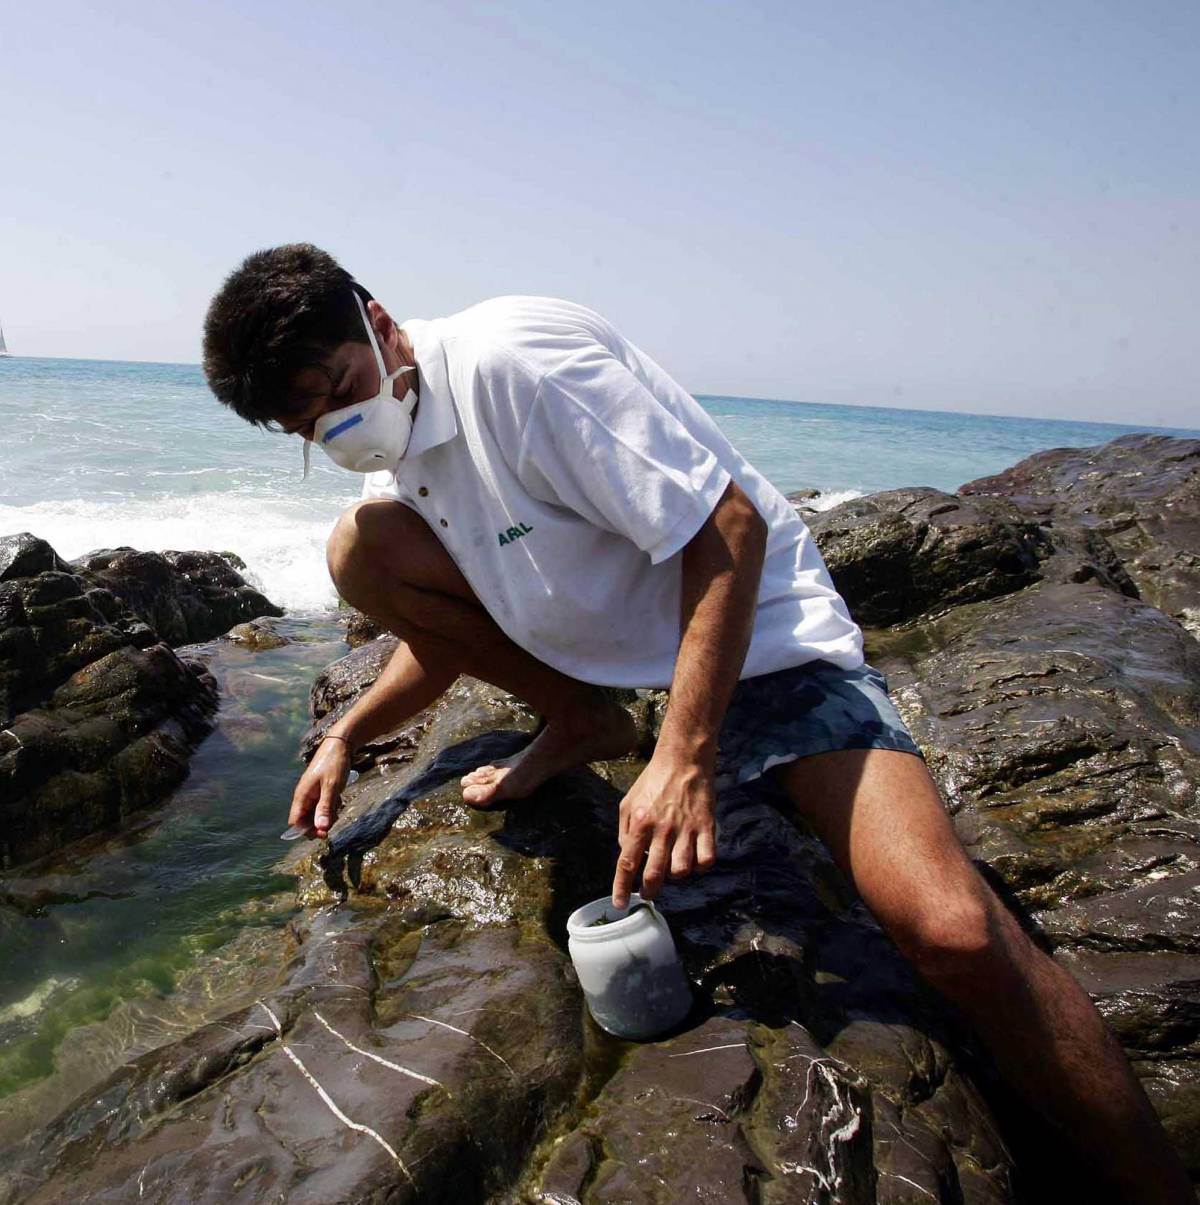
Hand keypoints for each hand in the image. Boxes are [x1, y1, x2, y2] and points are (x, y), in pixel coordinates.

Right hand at [288, 736, 352, 838]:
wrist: (341, 745)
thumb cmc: (334, 764)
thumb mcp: (331, 787)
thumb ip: (325, 807)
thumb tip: (320, 829)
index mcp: (301, 796)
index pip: (295, 822)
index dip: (306, 831)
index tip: (323, 833)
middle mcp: (304, 796)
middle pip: (306, 821)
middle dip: (320, 824)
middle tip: (335, 818)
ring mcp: (313, 793)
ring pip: (317, 814)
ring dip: (328, 815)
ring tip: (338, 804)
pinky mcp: (321, 791)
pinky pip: (324, 806)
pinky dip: (332, 806)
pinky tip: (339, 798)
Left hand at [612, 753, 717, 907]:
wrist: (684, 760)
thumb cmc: (653, 781)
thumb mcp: (628, 802)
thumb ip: (625, 831)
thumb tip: (627, 855)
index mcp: (640, 822)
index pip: (627, 863)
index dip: (622, 888)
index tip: (620, 904)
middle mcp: (662, 829)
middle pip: (654, 873)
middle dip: (650, 890)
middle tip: (648, 893)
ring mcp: (686, 829)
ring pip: (681, 871)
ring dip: (675, 876)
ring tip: (672, 867)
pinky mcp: (707, 826)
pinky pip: (706, 860)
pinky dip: (700, 867)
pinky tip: (694, 859)